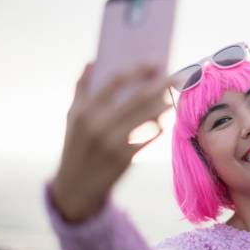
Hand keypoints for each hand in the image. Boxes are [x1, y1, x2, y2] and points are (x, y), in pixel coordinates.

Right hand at [50, 61, 175, 221]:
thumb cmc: (75, 146)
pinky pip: (150, 136)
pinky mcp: (126, 158)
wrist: (75, 189)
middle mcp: (99, 125)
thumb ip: (81, 88)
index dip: (138, 69)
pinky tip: (164, 117)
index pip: (115, 81)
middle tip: (177, 74)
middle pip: (138, 97)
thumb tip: (92, 61)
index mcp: (85, 111)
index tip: (155, 60)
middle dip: (161, 83)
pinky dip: (159, 124)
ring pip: (148, 117)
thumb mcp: (71, 117)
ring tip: (173, 94)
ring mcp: (114, 143)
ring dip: (164, 103)